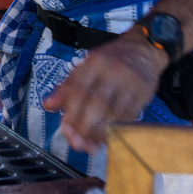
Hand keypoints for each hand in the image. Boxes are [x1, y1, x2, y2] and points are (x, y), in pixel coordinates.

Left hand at [42, 29, 168, 152]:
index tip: (66, 129)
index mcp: (94, 62)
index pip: (79, 89)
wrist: (142, 48)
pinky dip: (118, 130)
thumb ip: (66, 87)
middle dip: (86, 127)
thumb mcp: (85, 66)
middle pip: (98, 103)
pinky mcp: (144, 92)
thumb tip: (48, 105)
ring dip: (101, 133)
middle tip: (77, 143)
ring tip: (91, 145)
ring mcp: (131, 82)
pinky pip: (130, 116)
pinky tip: (108, 138)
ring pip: (115, 112)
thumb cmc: (110, 60)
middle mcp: (113, 71)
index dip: (71, 112)